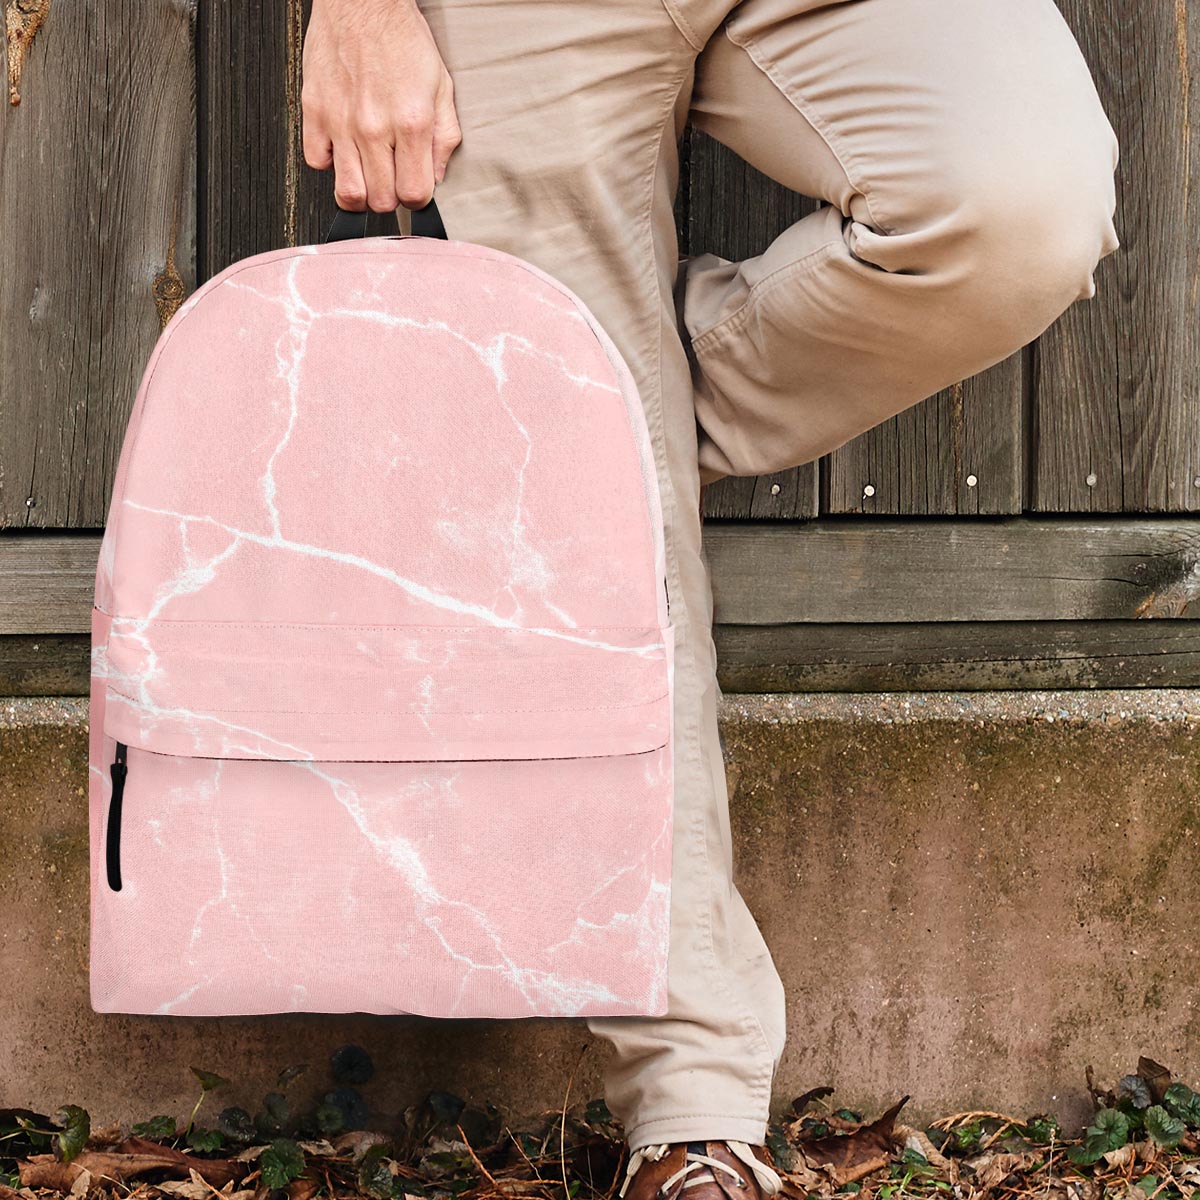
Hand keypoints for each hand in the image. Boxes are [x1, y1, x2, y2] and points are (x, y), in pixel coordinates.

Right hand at [302, 0, 461, 211]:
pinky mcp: (314, 111)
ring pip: (348, 192)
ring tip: (368, 175)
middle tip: (392, 178)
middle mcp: (374, 127)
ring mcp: (341, 122)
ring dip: (361, 191)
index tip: (415, 188)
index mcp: (411, 123)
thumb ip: (444, 137)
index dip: (417, 198)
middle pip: (381, 201)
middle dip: (390, 197)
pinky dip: (330, 163)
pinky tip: (344, 149)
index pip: (414, 194)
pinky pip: (316, 162)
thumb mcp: (441, 87)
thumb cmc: (401, 39)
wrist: (362, 1)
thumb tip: (437, 176)